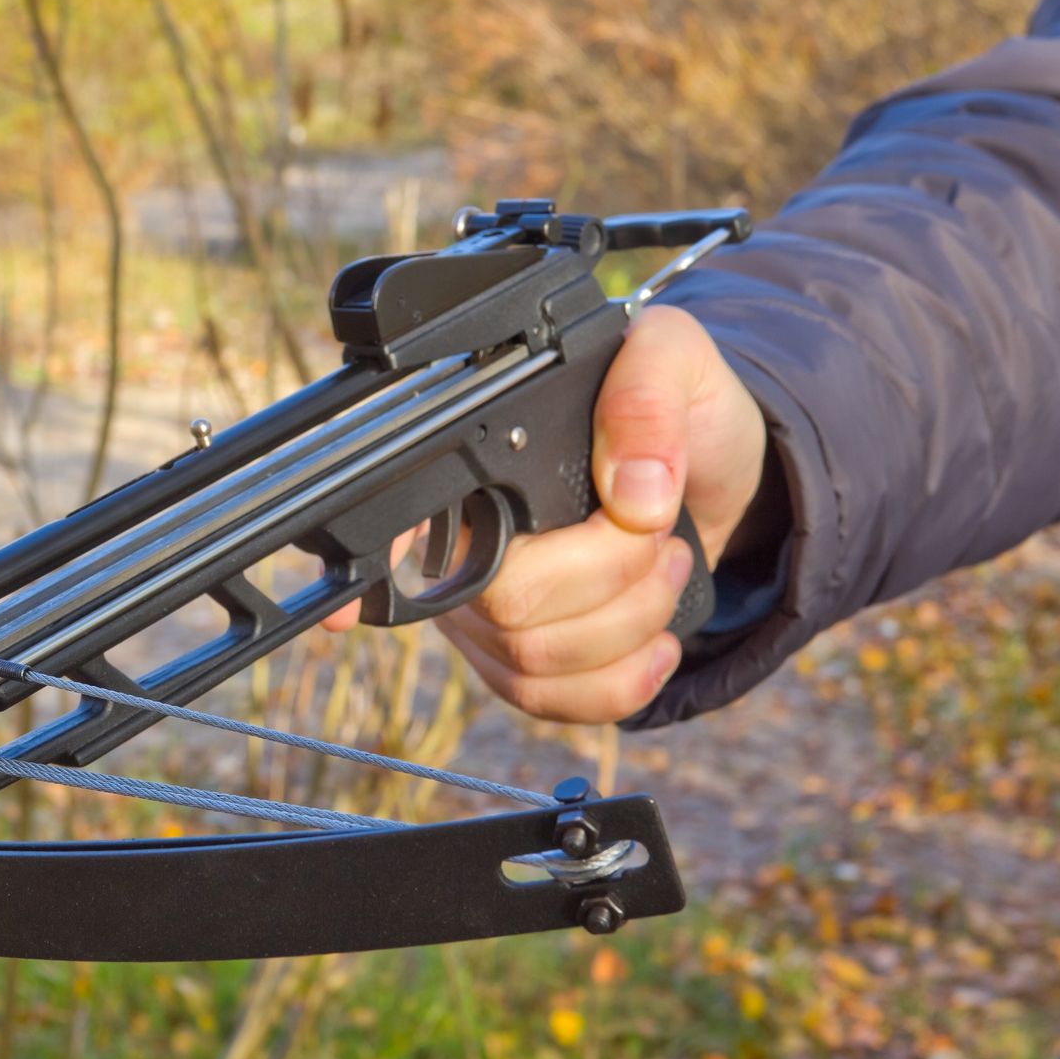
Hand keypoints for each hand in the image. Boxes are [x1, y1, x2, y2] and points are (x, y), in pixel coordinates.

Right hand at [324, 306, 769, 722]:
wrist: (715, 465)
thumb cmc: (678, 403)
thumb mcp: (675, 357)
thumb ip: (648, 395)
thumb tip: (634, 495)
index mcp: (474, 455)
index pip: (401, 517)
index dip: (374, 565)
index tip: (344, 611)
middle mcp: (457, 538)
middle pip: (500, 602)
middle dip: (608, 574)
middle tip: (655, 530)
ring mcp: (483, 609)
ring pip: (529, 660)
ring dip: (628, 622)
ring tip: (665, 562)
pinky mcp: (521, 661)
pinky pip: (548, 701)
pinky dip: (618, 684)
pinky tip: (656, 645)